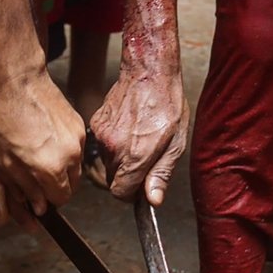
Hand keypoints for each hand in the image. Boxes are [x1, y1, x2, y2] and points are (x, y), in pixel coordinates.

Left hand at [0, 68, 84, 213]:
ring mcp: (78, 139)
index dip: (49, 200)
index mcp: (52, 168)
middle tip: (38, 176)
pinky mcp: (80, 125)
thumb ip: (26, 187)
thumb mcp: (6, 161)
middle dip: (57, 186)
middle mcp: (71, 156)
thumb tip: (39, 207)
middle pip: (72, 185)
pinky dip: (66, 151)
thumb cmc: (5, 119)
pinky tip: (47, 140)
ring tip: (41, 155)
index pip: (61, 198)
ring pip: (76, 167)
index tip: (39, 195)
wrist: (18, 83)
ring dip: (63, 169)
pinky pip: (77, 148)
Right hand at [90, 62, 185, 204]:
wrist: (149, 72)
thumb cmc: (168, 104)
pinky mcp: (96, 123)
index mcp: (135, 156)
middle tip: (145, 157)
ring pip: (107, 162)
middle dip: (127, 175)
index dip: (132, 194)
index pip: (120, 193)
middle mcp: (114, 148)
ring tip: (138, 137)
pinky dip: (113, 142)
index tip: (141, 186)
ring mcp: (102, 135)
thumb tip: (153, 200)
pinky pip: (102, 144)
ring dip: (120, 158)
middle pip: (113, 179)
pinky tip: (128, 127)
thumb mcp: (176, 143)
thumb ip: (162, 174)